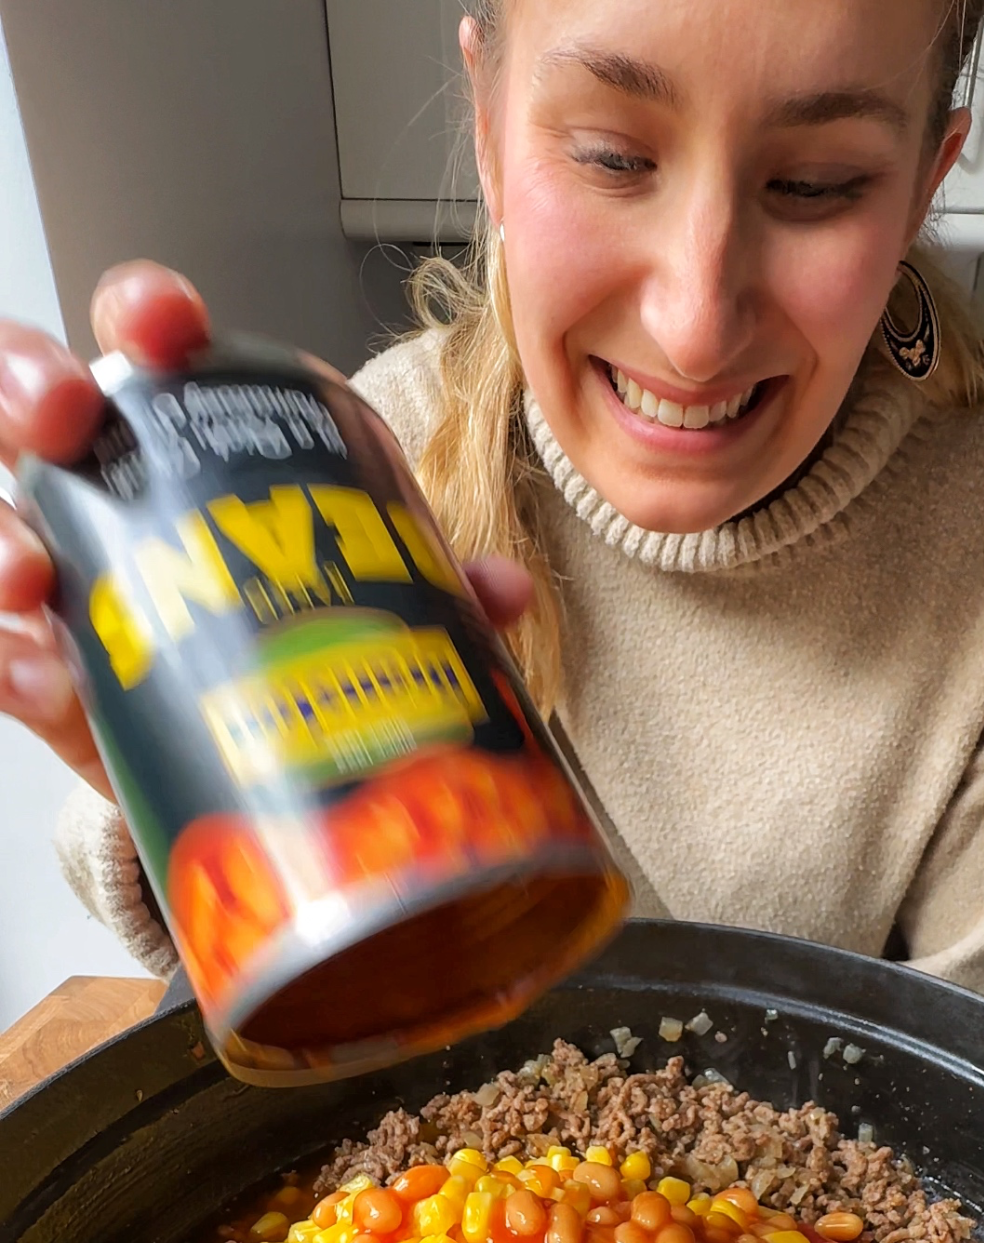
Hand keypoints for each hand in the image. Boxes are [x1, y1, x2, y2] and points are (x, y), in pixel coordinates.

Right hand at [0, 260, 531, 797]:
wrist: (247, 754)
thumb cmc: (288, 636)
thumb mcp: (354, 603)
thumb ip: (424, 590)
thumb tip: (501, 589)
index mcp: (190, 443)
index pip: (153, 349)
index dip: (145, 315)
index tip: (162, 323)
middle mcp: (106, 491)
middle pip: (33, 401)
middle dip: (30, 385)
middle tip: (64, 416)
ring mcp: (63, 573)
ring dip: (1, 532)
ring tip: (32, 571)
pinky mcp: (42, 668)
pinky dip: (9, 656)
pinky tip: (42, 671)